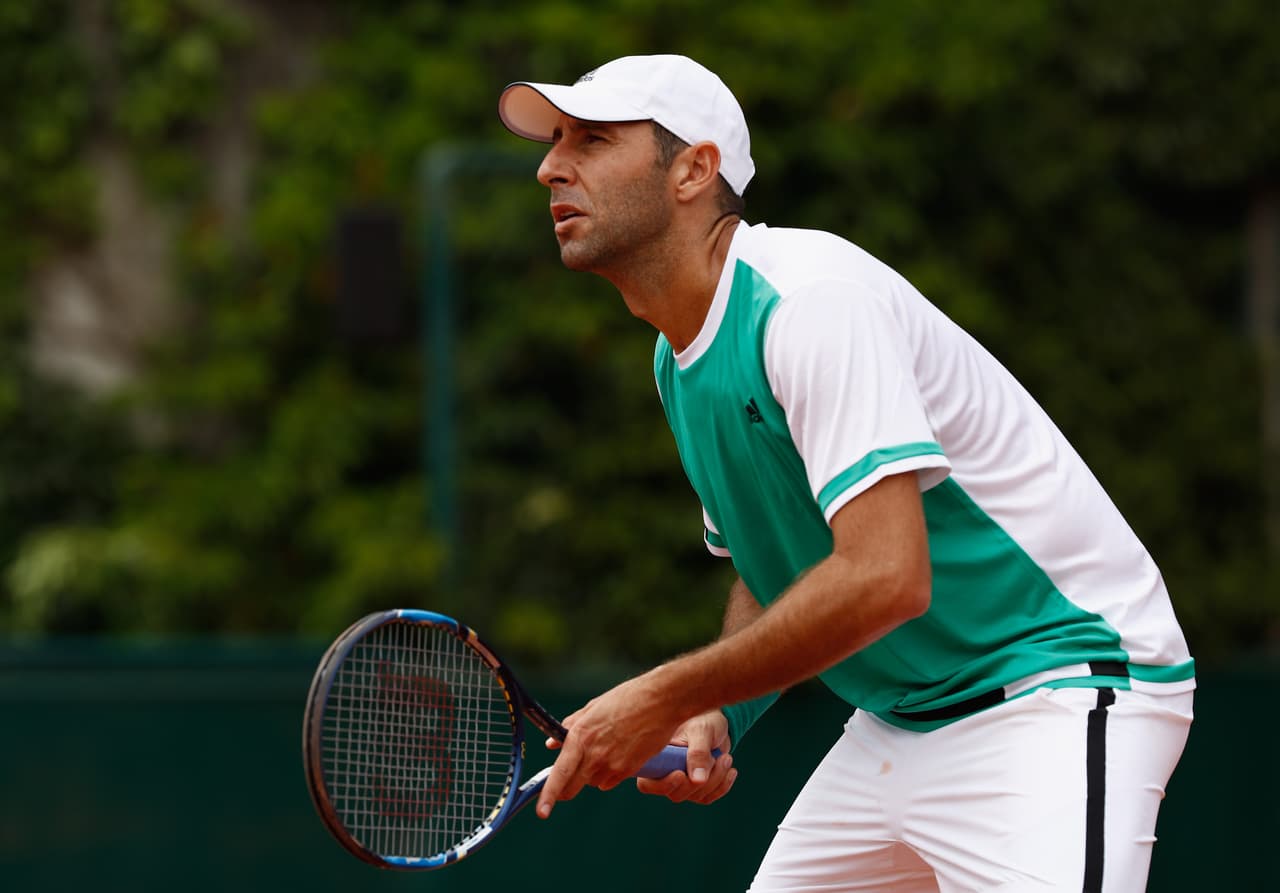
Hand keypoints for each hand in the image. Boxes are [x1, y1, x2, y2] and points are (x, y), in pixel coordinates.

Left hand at [536, 673, 681, 818]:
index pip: (559, 774)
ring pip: (593, 782)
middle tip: (566, 782)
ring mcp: (613, 764)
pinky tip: (618, 754)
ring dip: (592, 775)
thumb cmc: (627, 698)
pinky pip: (611, 781)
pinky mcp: (629, 770)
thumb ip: (571, 726)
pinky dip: (610, 774)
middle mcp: (594, 755)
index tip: (542, 812)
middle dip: (566, 789)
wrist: (661, 700)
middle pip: (572, 786)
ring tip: (605, 751)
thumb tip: (551, 743)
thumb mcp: (593, 707)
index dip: (548, 795)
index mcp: (581, 736)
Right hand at [635, 710, 737, 804]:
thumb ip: (698, 753)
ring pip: (695, 796)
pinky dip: (722, 786)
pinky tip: (731, 771)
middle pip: (675, 794)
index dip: (662, 785)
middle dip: (698, 780)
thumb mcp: (701, 731)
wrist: (717, 723)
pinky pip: (708, 797)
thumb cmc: (703, 720)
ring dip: (715, 780)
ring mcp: (682, 783)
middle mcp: (665, 773)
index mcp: (657, 757)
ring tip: (727, 758)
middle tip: (715, 759)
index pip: (647, 783)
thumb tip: (697, 781)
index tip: (681, 774)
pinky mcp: (697, 788)